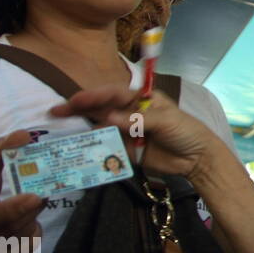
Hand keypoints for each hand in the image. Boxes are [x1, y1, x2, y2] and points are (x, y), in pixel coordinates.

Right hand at [0, 131, 43, 252]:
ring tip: (29, 201)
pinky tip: (24, 219)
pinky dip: (32, 229)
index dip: (8, 209)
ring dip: (32, 216)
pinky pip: (26, 246)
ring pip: (19, 236)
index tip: (33, 196)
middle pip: (7, 227)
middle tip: (41, 190)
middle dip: (29, 207)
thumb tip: (25, 135)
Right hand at [48, 85, 218, 181]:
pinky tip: (79, 149)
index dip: (93, 96)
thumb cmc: (186, 131)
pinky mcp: (126, 150)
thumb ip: (138, 120)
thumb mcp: (167, 121)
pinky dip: (94, 148)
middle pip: (101, 109)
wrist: (197, 159)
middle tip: (55, 112)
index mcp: (141, 99)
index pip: (113, 93)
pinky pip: (107, 147)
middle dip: (79, 109)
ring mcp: (126, 132)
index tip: (74, 100)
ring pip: (100, 128)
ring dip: (83, 129)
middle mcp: (130, 113)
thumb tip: (109, 119)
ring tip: (61, 131)